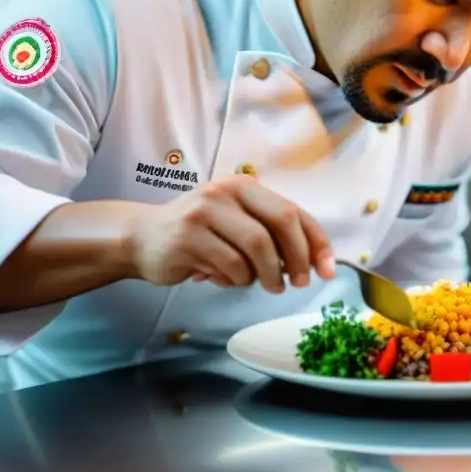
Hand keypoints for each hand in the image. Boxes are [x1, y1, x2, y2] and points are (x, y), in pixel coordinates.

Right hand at [125, 174, 335, 291]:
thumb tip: (315, 263)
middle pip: (281, 223)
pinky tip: (225, 278)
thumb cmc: (201, 234)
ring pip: (257, 249)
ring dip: (266, 275)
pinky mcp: (188, 238)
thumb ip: (273, 236)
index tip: (328, 269)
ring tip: (262, 285)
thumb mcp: (238, 224)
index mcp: (246, 186)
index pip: (294, 212)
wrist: (142, 237)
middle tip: (298, 283)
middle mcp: (227, 192)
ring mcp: (205, 213)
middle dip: (297, 258)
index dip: (316, 242)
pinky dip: (236, 280)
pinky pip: (230, 266)